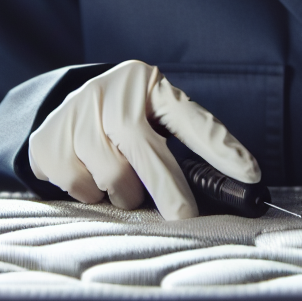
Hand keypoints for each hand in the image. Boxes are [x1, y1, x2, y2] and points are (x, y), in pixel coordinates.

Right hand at [29, 60, 259, 219]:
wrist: (63, 104)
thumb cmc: (124, 119)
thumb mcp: (152, 116)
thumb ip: (178, 145)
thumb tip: (216, 192)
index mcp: (151, 85)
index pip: (192, 118)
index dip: (221, 147)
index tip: (251, 174)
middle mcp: (116, 93)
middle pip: (147, 149)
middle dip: (169, 187)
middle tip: (185, 215)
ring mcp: (78, 113)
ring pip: (114, 175)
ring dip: (124, 193)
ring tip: (122, 182)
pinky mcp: (50, 138)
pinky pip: (80, 185)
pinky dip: (91, 193)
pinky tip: (90, 174)